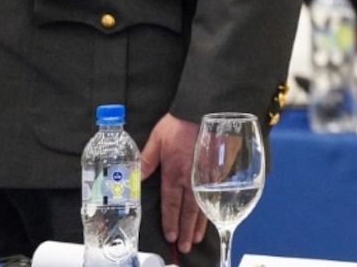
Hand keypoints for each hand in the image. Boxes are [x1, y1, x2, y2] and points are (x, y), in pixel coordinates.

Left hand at [140, 113, 205, 251]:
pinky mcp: (221, 170)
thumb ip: (147, 160)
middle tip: (184, 246)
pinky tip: (213, 216)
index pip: (171, 205)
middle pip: (189, 212)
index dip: (170, 222)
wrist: (209, 110)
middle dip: (185, 231)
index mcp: (175, 173)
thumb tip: (136, 177)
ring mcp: (209, 176)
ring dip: (200, 224)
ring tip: (197, 238)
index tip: (170, 236)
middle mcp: (192, 180)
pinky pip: (216, 195)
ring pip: (204, 206)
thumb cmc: (181, 123)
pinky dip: (213, 209)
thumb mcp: (157, 138)